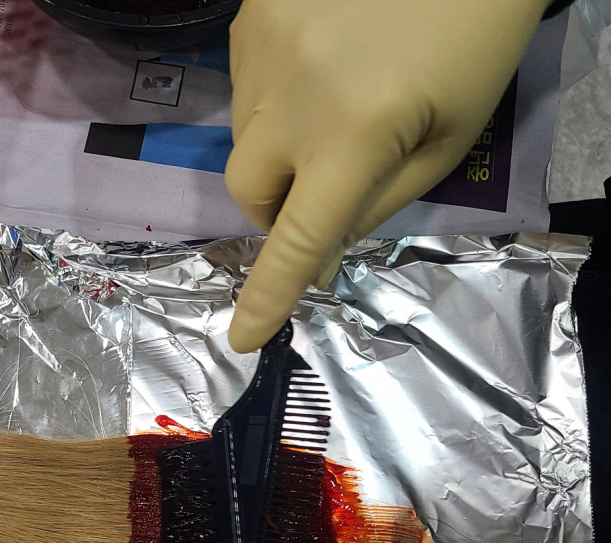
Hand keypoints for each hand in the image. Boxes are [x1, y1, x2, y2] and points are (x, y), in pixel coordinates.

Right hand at [226, 0, 549, 352]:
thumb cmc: (472, 41)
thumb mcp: (445, 139)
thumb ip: (378, 203)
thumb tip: (320, 253)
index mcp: (355, 135)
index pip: (298, 238)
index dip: (269, 295)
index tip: (243, 338)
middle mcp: (292, 97)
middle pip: (250, 192)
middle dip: (277, 206)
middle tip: (323, 183)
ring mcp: (262, 49)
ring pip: (245, 137)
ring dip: (277, 145)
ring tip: (333, 98)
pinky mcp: (250, 14)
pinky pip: (244, 85)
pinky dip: (273, 96)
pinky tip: (318, 61)